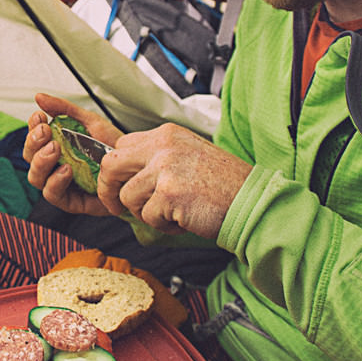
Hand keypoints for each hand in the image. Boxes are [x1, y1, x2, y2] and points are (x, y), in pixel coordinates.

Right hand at [23, 93, 120, 216]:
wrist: (135, 167)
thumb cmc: (112, 148)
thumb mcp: (90, 122)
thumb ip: (64, 109)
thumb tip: (38, 97)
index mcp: (55, 146)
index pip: (33, 138)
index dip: (32, 127)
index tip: (40, 116)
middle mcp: (54, 166)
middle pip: (29, 157)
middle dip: (33, 143)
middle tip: (46, 132)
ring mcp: (61, 184)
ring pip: (35, 177)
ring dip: (41, 162)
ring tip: (55, 149)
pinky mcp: (71, 201)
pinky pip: (53, 194)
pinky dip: (56, 181)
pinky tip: (66, 170)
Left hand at [97, 124, 250, 239]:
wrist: (252, 201)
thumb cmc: (223, 185)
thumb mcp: (187, 156)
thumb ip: (157, 159)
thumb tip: (125, 176)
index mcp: (166, 134)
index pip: (121, 146)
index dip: (115, 171)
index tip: (118, 188)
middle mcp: (163, 145)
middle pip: (111, 164)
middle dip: (109, 191)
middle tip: (118, 208)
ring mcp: (164, 167)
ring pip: (128, 197)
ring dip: (146, 213)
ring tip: (172, 214)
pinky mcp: (168, 192)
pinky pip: (148, 217)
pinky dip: (164, 226)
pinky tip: (185, 219)